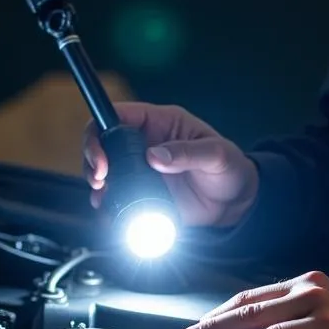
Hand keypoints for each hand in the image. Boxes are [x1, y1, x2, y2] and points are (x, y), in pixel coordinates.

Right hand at [82, 102, 258, 227]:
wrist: (236, 203)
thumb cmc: (231, 168)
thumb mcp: (218, 155)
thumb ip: (188, 152)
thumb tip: (155, 156)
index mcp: (161, 123)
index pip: (118, 115)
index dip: (101, 131)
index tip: (102, 157)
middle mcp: (145, 144)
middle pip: (103, 143)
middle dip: (93, 159)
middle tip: (100, 181)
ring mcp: (141, 170)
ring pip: (105, 171)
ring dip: (97, 184)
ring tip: (102, 198)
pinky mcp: (143, 193)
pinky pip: (117, 197)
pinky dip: (108, 206)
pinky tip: (110, 213)